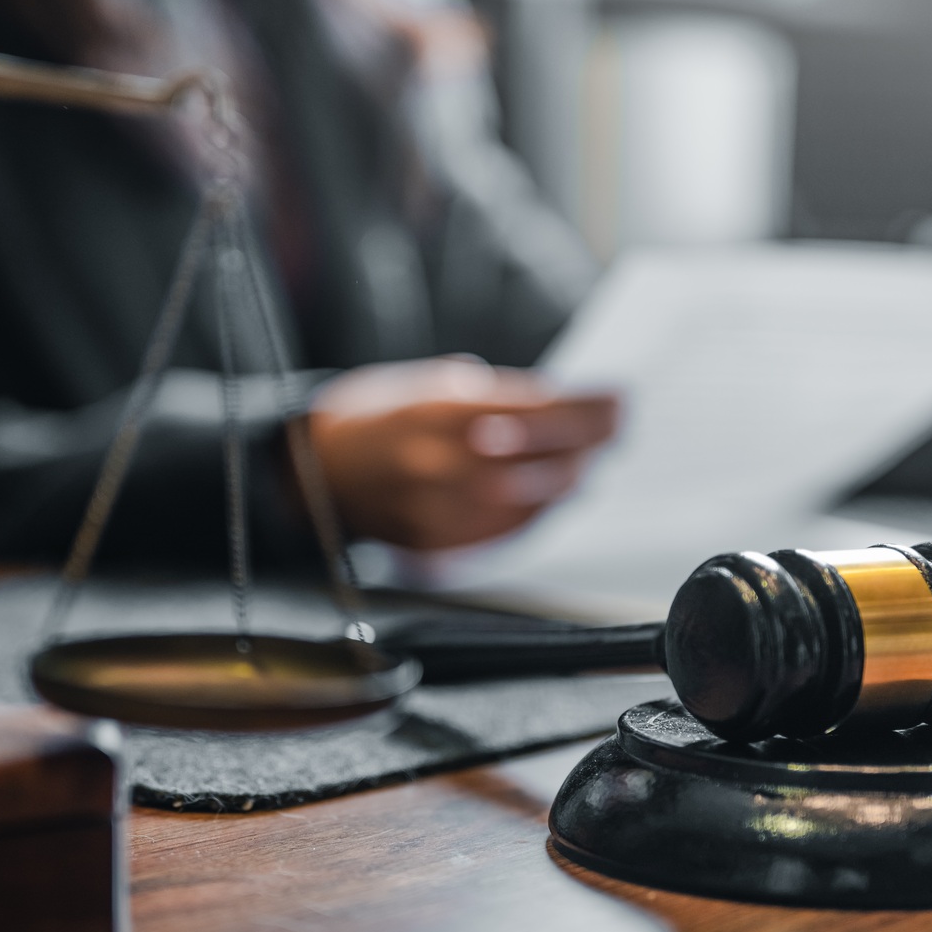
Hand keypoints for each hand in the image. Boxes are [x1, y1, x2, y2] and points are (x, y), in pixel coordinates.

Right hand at [307, 358, 619, 550]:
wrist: (313, 469)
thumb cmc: (375, 417)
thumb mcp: (432, 385)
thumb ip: (496, 400)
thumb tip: (562, 409)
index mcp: (439, 412)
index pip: (538, 410)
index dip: (587, 407)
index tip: (618, 399)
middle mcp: (440, 464)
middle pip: (544, 458)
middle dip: (589, 442)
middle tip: (616, 427)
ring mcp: (437, 512)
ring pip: (532, 502)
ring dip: (569, 480)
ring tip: (588, 460)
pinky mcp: (435, 547)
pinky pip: (505, 532)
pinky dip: (536, 513)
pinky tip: (552, 495)